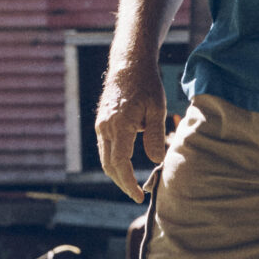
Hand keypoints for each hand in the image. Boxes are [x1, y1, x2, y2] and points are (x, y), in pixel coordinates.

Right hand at [94, 59, 171, 201]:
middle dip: (121, 183)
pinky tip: (124, 166)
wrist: (127, 65)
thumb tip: (155, 161)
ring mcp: (101, 126)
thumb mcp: (157, 108)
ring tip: (131, 184)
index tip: (138, 194)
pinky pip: (104, 149)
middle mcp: (105, 128)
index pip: (120, 163)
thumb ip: (155, 136)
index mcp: (120, 125)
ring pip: (104, 158)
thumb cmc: (146, 84)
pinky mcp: (101, 123)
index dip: (128, 182)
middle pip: (109, 165)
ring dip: (116, 174)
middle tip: (136, 194)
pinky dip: (113, 162)